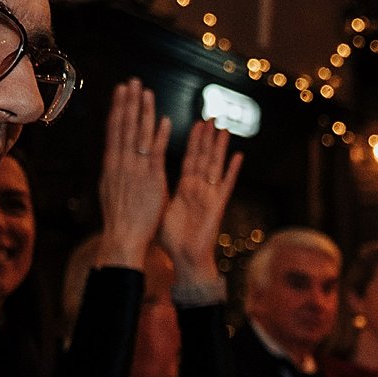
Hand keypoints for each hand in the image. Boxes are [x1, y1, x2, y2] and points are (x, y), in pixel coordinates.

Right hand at [97, 79, 172, 269]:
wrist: (122, 237)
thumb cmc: (120, 218)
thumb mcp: (110, 189)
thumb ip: (115, 172)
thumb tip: (113, 159)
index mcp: (112, 165)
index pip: (114, 130)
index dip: (118, 109)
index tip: (120, 92)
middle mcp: (121, 163)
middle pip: (124, 126)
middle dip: (128, 102)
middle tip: (132, 82)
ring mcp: (136, 170)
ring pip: (139, 135)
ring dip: (143, 112)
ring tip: (145, 92)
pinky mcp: (151, 179)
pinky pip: (156, 153)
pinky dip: (159, 136)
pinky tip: (163, 120)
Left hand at [158, 121, 242, 303]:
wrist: (185, 259)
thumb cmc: (172, 240)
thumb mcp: (159, 209)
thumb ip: (154, 193)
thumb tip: (138, 182)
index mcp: (186, 189)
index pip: (190, 159)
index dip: (194, 141)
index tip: (196, 123)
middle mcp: (199, 189)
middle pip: (204, 157)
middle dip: (208, 138)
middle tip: (212, 117)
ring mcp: (210, 196)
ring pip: (215, 166)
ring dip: (220, 147)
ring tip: (224, 129)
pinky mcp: (217, 206)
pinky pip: (226, 185)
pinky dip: (232, 171)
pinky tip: (239, 156)